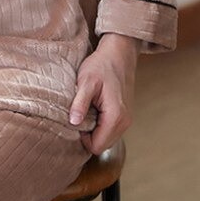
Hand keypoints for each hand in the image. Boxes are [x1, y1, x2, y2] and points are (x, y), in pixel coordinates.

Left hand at [69, 33, 140, 154]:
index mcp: (115, 117)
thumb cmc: (101, 66)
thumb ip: (80, 103)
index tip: (75, 119)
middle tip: (80, 112)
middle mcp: (124, 123)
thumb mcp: (86, 82)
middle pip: (102, 145)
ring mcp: (126, 120)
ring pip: (106, 138)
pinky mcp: (124, 115)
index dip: (82, 137)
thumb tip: (73, 122)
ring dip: (94, 129)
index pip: (96, 146)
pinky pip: (110, 129)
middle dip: (88, 134)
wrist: (118, 54)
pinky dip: (100, 123)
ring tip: (87, 108)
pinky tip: (94, 107)